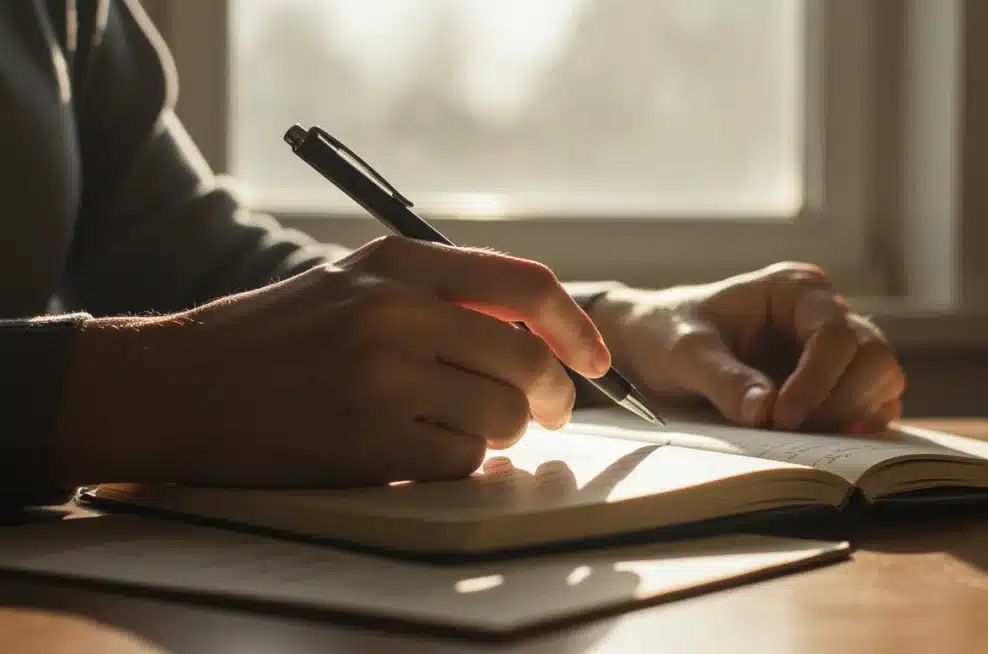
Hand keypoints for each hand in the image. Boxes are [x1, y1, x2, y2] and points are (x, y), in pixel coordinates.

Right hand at [53, 236, 609, 487]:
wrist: (176, 385)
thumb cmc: (275, 337)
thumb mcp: (356, 283)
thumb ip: (445, 296)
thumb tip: (544, 334)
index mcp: (398, 263)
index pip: (527, 285)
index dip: (578, 326)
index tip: (597, 360)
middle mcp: (396, 313)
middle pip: (528, 360)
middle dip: (553, 397)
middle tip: (550, 414)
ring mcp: (382, 378)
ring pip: (504, 419)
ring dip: (503, 435)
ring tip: (467, 429)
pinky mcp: (367, 442)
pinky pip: (463, 462)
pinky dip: (461, 464)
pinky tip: (424, 450)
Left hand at [588, 263, 904, 432]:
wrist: (651, 342)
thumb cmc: (666, 334)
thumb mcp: (683, 354)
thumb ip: (723, 379)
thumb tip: (763, 412)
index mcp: (793, 289)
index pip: (836, 333)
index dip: (818, 380)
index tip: (782, 417)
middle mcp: (823, 311)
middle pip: (873, 356)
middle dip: (839, 401)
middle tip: (789, 431)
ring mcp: (834, 346)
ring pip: (881, 379)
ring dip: (848, 415)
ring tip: (797, 435)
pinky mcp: (834, 379)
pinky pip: (871, 402)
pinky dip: (854, 424)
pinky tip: (817, 437)